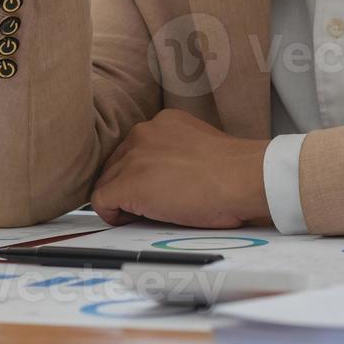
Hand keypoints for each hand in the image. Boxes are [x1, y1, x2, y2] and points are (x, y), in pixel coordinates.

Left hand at [90, 110, 270, 228]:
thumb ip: (177, 154)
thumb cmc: (236, 171)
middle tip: (145, 206)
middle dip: (126, 185)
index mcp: (164, 122)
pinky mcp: (128, 184)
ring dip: (121, 200)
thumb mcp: (200, 148)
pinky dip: (110, 214)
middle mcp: (144, 133)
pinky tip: (129, 221)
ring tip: (142, 215)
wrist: (243, 178)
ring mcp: (134, 157)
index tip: (150, 188)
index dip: (139, 172)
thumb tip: (166, 179)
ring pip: (107, 181)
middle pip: (116, 163)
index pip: (134, 148)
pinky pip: (101, 201)